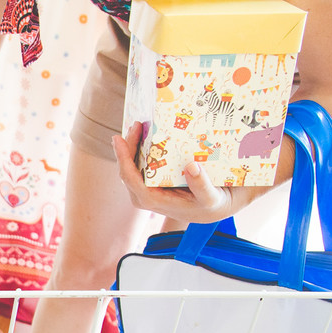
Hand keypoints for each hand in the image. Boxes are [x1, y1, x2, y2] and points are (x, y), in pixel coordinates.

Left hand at [114, 123, 270, 223]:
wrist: (213, 208)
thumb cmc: (210, 203)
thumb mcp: (211, 198)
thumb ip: (202, 186)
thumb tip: (192, 167)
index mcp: (152, 200)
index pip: (130, 178)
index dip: (122, 158)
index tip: (118, 139)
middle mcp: (144, 195)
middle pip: (127, 168)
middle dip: (128, 145)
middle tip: (137, 124)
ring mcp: (145, 188)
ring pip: (131, 164)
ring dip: (133, 144)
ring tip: (139, 125)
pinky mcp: (150, 181)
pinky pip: (139, 163)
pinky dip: (140, 148)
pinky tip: (145, 132)